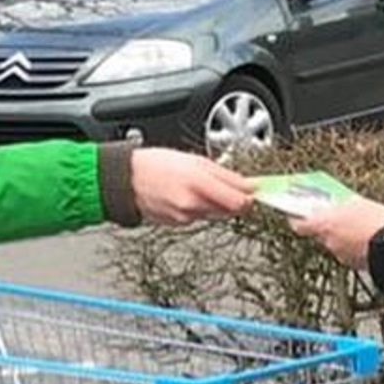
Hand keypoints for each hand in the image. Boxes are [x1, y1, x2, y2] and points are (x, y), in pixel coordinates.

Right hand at [130, 148, 254, 224]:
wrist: (127, 180)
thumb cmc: (156, 164)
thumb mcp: (195, 160)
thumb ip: (225, 174)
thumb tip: (248, 185)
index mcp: (198, 184)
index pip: (239, 202)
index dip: (251, 197)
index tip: (256, 191)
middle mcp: (193, 205)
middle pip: (231, 210)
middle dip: (234, 199)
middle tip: (228, 185)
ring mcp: (185, 218)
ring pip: (215, 213)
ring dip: (216, 202)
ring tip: (200, 186)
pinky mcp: (179, 224)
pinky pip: (200, 216)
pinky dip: (200, 207)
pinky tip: (187, 194)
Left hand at [290, 198, 383, 270]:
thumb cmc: (378, 221)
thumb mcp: (359, 204)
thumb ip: (344, 205)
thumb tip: (340, 205)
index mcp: (325, 224)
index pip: (299, 224)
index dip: (297, 219)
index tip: (298, 214)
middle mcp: (328, 242)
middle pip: (320, 234)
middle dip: (328, 226)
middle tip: (338, 217)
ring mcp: (341, 255)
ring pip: (336, 244)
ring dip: (342, 237)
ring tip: (359, 227)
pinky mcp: (354, 265)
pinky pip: (349, 253)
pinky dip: (354, 247)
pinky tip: (367, 240)